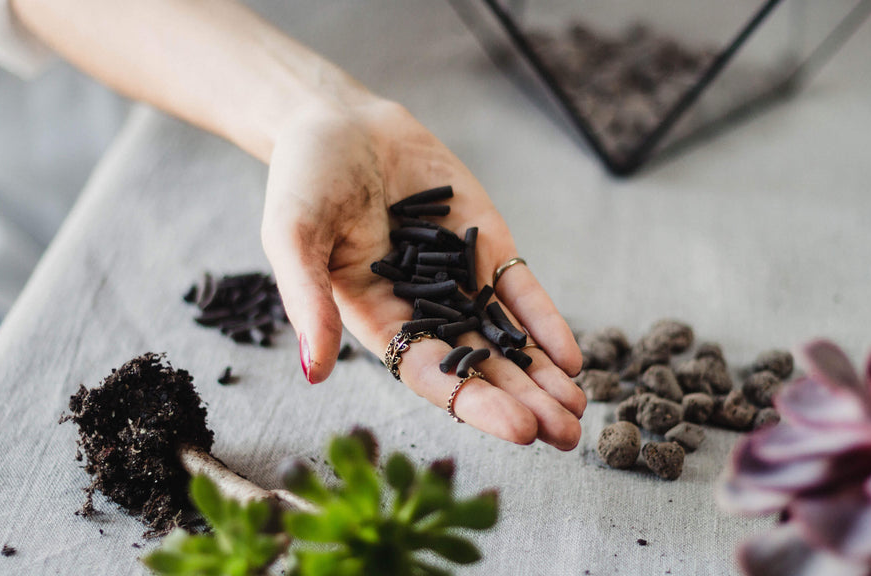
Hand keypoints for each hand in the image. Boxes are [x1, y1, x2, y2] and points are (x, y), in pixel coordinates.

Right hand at [260, 97, 584, 450]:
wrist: (339, 123)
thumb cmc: (304, 180)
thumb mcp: (291, 235)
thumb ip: (305, 300)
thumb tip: (314, 372)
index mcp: (376, 321)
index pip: (430, 374)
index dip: (473, 402)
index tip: (518, 429)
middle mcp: (423, 312)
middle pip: (479, 368)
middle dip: (523, 402)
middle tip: (567, 436)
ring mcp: (459, 281)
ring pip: (506, 338)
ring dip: (542, 375)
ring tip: (579, 409)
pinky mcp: (485, 246)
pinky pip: (519, 291)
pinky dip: (545, 322)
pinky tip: (571, 356)